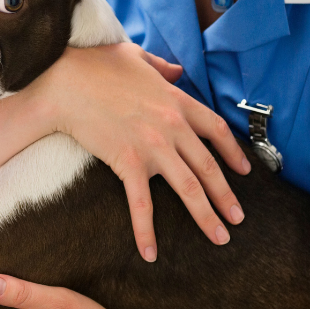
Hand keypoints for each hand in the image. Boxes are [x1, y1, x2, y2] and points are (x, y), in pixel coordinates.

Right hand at [32, 43, 249, 259]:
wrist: (65, 84)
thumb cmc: (96, 66)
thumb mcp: (135, 56)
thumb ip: (162, 65)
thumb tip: (177, 70)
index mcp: (176, 101)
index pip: (216, 130)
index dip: (233, 152)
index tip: (244, 171)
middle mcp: (172, 126)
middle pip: (209, 166)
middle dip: (226, 196)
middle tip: (237, 218)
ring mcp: (153, 146)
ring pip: (189, 187)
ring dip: (207, 215)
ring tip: (219, 236)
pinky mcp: (128, 162)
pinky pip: (142, 203)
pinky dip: (147, 231)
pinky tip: (150, 252)